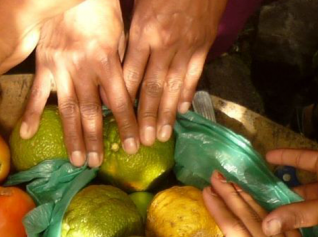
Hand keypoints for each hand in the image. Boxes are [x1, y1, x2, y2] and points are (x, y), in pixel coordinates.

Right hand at [20, 0, 137, 167]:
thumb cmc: (102, 10)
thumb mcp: (119, 35)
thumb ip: (118, 66)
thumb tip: (118, 97)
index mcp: (106, 60)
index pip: (119, 101)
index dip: (126, 126)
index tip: (132, 147)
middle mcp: (83, 68)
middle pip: (91, 112)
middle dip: (95, 140)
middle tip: (98, 163)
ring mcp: (60, 67)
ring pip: (67, 109)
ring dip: (73, 137)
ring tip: (77, 160)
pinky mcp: (44, 64)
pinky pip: (38, 92)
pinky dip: (32, 114)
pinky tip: (27, 134)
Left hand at [121, 0, 225, 145]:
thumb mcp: (139, 5)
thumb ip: (128, 32)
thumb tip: (114, 60)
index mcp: (143, 33)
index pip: (130, 75)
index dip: (123, 101)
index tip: (115, 122)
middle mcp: (164, 44)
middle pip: (151, 88)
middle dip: (144, 118)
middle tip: (140, 142)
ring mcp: (186, 47)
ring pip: (173, 87)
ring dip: (166, 114)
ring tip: (160, 136)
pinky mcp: (203, 45)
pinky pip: (194, 76)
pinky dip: (187, 95)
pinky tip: (180, 111)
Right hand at [193, 172, 317, 236]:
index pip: (233, 230)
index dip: (219, 209)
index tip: (205, 189)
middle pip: (249, 218)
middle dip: (232, 195)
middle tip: (217, 175)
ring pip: (267, 220)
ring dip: (250, 200)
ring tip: (238, 185)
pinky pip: (288, 232)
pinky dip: (279, 216)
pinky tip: (277, 211)